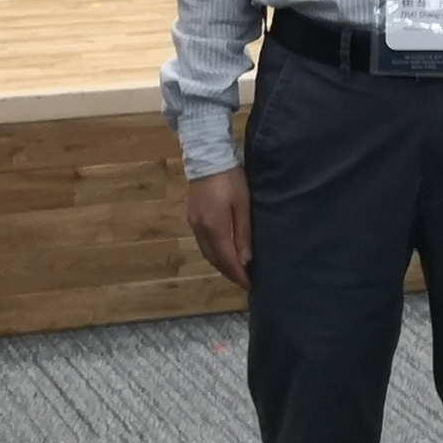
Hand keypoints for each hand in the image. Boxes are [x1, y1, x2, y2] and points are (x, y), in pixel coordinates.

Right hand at [186, 167, 253, 290]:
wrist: (207, 156)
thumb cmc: (230, 179)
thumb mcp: (242, 204)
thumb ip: (243, 233)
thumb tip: (245, 260)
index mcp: (215, 228)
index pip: (227, 260)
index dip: (238, 275)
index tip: (249, 285)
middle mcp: (201, 230)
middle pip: (215, 259)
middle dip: (229, 272)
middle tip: (244, 281)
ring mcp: (194, 224)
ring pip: (207, 253)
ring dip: (220, 264)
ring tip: (235, 270)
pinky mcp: (192, 217)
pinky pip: (203, 243)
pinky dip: (213, 253)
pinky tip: (222, 252)